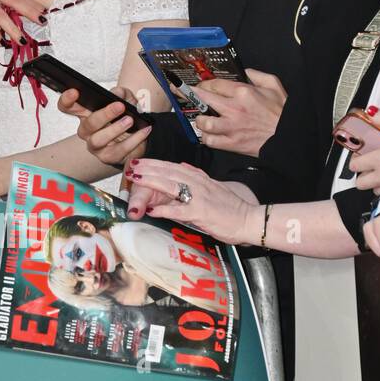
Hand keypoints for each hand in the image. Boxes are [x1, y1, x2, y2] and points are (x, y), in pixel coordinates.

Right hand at [58, 84, 152, 168]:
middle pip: (88, 124)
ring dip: (115, 129)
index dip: (67, 100)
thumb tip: (116, 95)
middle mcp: (86, 131)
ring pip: (98, 140)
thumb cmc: (126, 114)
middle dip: (104, 114)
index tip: (75, 92)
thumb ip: (121, 93)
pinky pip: (118, 150)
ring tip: (130, 120)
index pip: (68, 107)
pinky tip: (144, 130)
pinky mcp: (108, 157)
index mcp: (85, 113)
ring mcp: (95, 146)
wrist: (139, 134)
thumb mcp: (126, 98)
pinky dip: (133, 139)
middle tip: (120, 106)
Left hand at [123, 158, 255, 244]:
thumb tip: (184, 166)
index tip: (140, 161)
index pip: (173, 167)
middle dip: (148, 168)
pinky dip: (163, 209)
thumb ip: (198, 176)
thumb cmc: (232, 207)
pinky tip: (150, 209)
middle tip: (130, 166)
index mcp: (200, 178)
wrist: (250, 219)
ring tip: (135, 178)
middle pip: (168, 172)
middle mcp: (198, 183)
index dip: (155, 163)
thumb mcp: (215, 186)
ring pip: (171, 185)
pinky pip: (178, 210)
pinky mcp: (200, 213)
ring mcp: (199, 197)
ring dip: (151, 181)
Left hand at [192, 69, 286, 154]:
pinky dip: (206, 138)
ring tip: (202, 118)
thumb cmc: (281, 111)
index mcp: (243, 92)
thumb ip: (257, 75)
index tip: (200, 85)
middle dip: (190, 94)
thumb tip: (243, 72)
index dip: (204, 84)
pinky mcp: (231, 143)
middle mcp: (234, 109)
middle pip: (203, 99)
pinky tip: (209, 134)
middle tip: (182, 93)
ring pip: (203, 122)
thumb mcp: (273, 85)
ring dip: (200, 120)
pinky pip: (210, 141)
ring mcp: (231, 127)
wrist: (288, 137)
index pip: (215, 84)